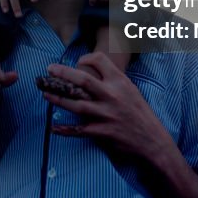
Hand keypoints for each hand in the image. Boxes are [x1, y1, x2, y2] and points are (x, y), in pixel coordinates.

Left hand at [41, 53, 171, 159]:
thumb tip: (93, 70)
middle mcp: (112, 96)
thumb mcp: (130, 89)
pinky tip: (53, 127)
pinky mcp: (103, 132)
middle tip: (49, 69)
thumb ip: (113, 79)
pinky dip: (65, 130)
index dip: (86, 58)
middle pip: (83, 80)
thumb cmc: (140, 112)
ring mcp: (107, 115)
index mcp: (120, 82)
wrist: (152, 139)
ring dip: (58, 99)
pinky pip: (79, 130)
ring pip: (77, 105)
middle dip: (63, 73)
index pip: (100, 60)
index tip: (76, 62)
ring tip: (45, 93)